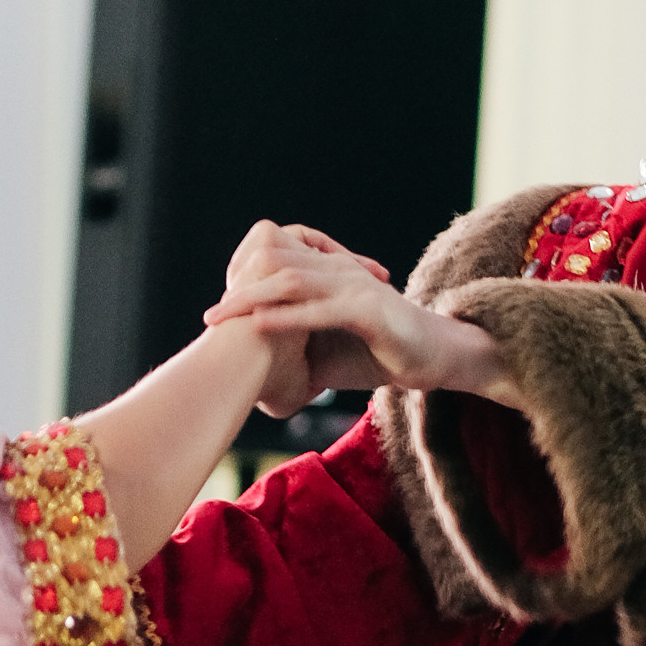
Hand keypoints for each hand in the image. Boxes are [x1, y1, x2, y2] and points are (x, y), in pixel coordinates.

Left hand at [204, 236, 520, 408]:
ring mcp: (355, 288)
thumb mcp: (328, 353)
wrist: (437, 358)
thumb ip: (296, 351)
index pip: (276, 268)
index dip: (243, 284)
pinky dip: (290, 315)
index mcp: (328, 276)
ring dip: (254, 297)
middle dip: (239, 290)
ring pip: (294, 282)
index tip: (216, 313)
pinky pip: (323, 308)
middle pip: (277, 268)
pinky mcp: (371, 311)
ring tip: (224, 316)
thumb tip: (257, 377)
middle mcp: (339, 273)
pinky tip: (263, 324)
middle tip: (208, 317)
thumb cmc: (381, 354)